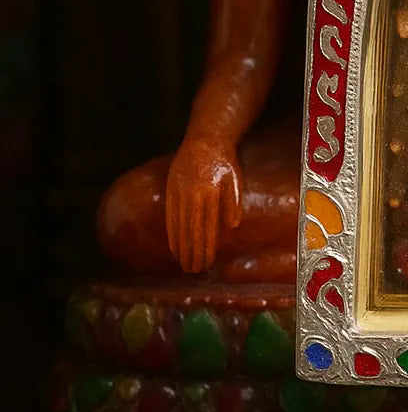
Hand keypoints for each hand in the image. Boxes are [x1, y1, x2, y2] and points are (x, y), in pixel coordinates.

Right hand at [164, 137, 242, 272]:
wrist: (204, 141)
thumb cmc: (224, 162)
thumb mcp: (234, 179)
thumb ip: (233, 203)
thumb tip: (231, 227)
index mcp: (209, 193)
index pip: (207, 227)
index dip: (206, 247)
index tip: (207, 263)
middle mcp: (191, 195)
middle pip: (191, 230)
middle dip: (192, 253)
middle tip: (194, 271)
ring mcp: (179, 193)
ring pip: (179, 226)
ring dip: (181, 248)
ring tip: (184, 264)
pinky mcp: (171, 191)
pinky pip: (170, 217)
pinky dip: (172, 234)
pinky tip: (173, 247)